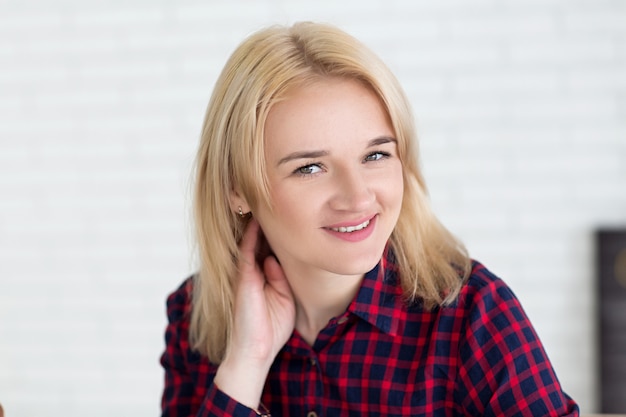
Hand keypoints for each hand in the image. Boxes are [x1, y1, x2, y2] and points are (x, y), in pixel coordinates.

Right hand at [214, 218, 294, 407]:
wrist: (257, 350)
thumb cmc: (273, 328)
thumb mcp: (285, 297)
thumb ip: (281, 276)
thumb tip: (275, 258)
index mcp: (265, 277)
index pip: (270, 249)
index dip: (277, 234)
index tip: (288, 216)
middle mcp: (253, 272)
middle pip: (260, 242)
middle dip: (267, 225)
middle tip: (275, 203)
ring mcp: (246, 273)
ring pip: (251, 242)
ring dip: (258, 225)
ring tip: (264, 204)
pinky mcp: (243, 277)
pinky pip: (246, 251)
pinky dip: (251, 236)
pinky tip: (258, 222)